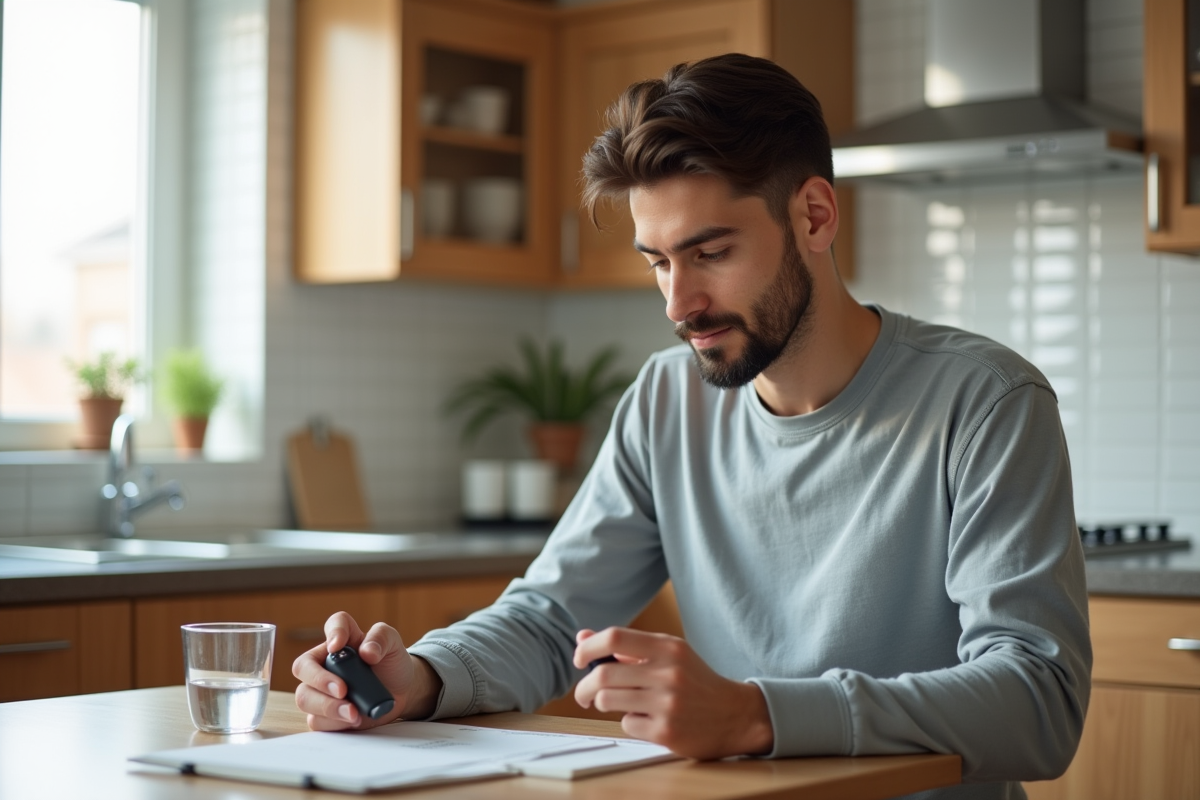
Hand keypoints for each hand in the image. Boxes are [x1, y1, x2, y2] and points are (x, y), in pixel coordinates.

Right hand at [293, 611, 441, 730]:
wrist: (401, 692)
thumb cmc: (392, 664)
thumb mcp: (393, 644)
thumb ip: (381, 639)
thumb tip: (367, 652)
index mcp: (344, 640)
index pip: (333, 625)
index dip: (333, 632)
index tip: (337, 646)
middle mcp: (325, 662)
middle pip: (303, 667)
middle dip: (320, 680)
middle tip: (343, 690)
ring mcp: (320, 689)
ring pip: (305, 697)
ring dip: (327, 707)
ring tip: (353, 713)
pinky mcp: (324, 713)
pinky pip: (316, 720)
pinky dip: (334, 722)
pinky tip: (353, 720)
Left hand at [573, 627, 773, 759]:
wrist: (735, 714)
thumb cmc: (695, 681)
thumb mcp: (668, 655)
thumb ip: (626, 647)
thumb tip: (582, 636)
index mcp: (668, 647)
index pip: (615, 637)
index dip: (588, 647)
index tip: (580, 658)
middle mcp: (668, 672)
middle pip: (603, 674)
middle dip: (585, 687)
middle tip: (585, 694)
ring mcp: (667, 703)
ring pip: (608, 700)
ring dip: (603, 704)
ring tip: (614, 704)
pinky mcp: (667, 731)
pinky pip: (627, 725)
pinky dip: (629, 722)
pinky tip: (646, 720)